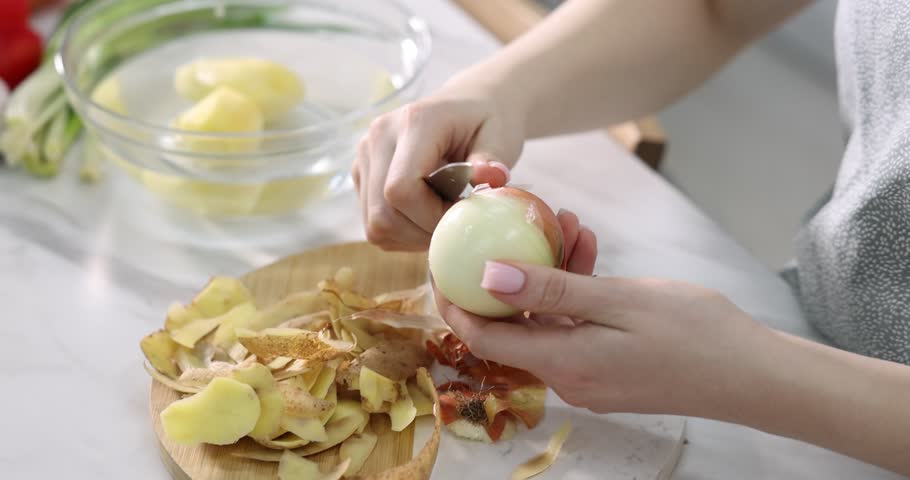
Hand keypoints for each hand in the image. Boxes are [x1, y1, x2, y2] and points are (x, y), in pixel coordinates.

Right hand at [352, 79, 525, 250]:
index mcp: (414, 122)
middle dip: (423, 231)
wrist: (469, 104)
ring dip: (412, 235)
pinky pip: (374, 224)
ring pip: (375, 224)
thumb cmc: (487, 121)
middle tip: (456, 224)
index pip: (401, 189)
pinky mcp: (362, 174)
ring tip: (443, 218)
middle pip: (383, 212)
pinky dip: (402, 232)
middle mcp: (380, 136)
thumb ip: (492, 159)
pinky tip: (427, 216)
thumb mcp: (501, 135)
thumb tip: (490, 177)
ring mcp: (365, 156)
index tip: (463, 216)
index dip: (431, 216)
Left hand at [433, 225, 775, 418]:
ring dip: (551, 274)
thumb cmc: (697, 335)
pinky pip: (574, 326)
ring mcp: (589, 375)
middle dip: (511, 273)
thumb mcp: (619, 300)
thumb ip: (550, 290)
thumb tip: (487, 278)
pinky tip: (588, 252)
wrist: (754, 374)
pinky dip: (576, 291)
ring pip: (547, 319)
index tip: (443, 262)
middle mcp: (568, 377)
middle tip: (515, 225)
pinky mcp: (607, 368)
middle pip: (514, 325)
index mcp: (564, 363)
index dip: (454, 302)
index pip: (483, 338)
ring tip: (570, 226)